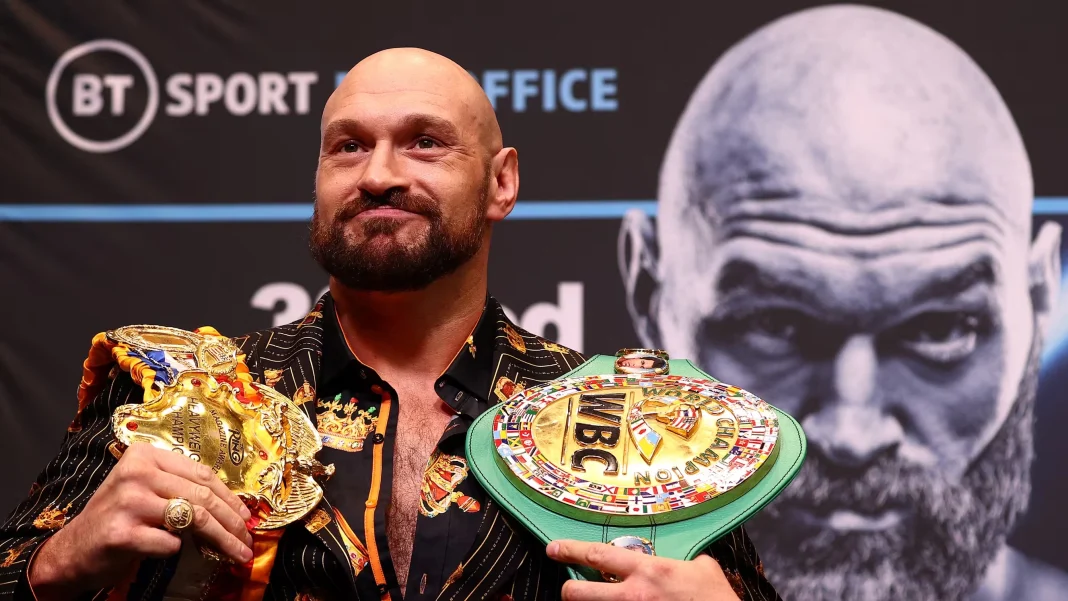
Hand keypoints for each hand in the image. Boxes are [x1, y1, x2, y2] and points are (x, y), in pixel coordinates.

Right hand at [29, 443, 253, 598]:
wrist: (72, 551)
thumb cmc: (118, 519)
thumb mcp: (146, 491)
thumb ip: (179, 488)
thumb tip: (233, 505)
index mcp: (144, 455)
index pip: (202, 473)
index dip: (230, 496)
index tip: (247, 516)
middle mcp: (136, 473)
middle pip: (201, 496)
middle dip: (232, 522)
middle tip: (248, 539)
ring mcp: (128, 502)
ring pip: (194, 518)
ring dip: (222, 540)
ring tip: (238, 553)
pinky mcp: (123, 534)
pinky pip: (170, 543)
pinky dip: (175, 551)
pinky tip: (169, 552)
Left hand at [547, 539, 740, 600]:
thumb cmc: (717, 598)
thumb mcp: (702, 570)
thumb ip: (684, 562)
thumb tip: (684, 562)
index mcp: (647, 571)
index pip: (597, 555)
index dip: (570, 550)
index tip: (554, 548)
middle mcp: (633, 596)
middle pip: (578, 593)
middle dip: (568, 590)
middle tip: (569, 588)